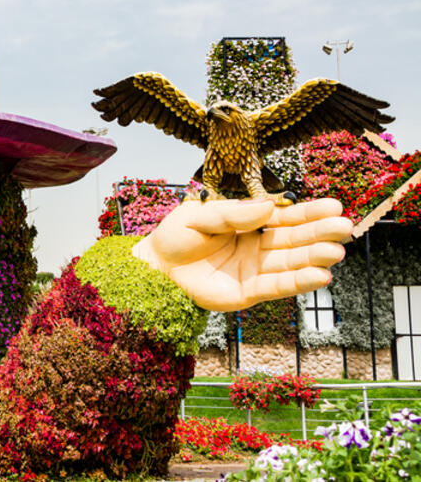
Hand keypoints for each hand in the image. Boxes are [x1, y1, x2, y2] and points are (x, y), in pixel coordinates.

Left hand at [134, 198, 350, 311]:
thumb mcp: (200, 217)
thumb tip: (268, 206)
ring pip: (290, 263)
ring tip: (336, 252)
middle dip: (320, 233)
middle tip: (345, 227)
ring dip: (314, 259)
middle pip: (294, 239)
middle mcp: (257, 246)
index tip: (335, 206)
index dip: (309, 213)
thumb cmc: (176, 237)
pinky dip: (297, 282)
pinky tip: (320, 276)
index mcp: (249, 223)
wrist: (154, 269)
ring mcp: (255, 269)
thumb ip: (232, 214)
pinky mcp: (248, 292)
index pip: (284, 217)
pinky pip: (276, 286)